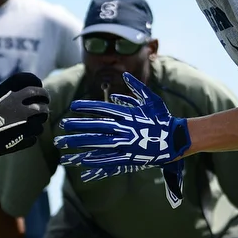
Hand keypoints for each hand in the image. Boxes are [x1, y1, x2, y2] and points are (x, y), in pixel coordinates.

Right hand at [0, 72, 49, 166]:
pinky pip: (36, 133)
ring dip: (40, 117)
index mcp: (7, 91)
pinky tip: (26, 135)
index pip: (29, 78)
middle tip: (43, 103)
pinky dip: (32, 134)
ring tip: (36, 120)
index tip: (37, 86)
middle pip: (41, 96)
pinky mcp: (24, 136)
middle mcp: (18, 103)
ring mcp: (24, 120)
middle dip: (44, 98)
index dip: (35, 82)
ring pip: (43, 115)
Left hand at [54, 73, 189, 209]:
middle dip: (77, 128)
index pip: (102, 108)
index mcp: (127, 114)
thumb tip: (125, 74)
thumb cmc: (163, 118)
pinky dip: (96, 162)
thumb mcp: (151, 99)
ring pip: (98, 146)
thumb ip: (136, 87)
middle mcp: (123, 129)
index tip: (73, 106)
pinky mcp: (129, 158)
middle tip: (61, 129)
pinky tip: (83, 163)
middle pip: (95, 128)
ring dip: (80, 147)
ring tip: (65, 149)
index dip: (87, 107)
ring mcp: (125, 145)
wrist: (176, 139)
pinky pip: (109, 161)